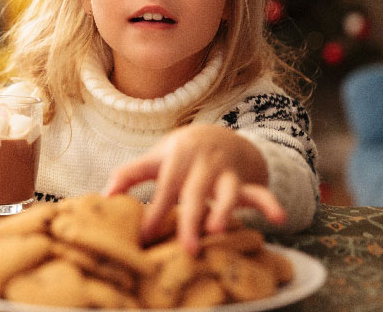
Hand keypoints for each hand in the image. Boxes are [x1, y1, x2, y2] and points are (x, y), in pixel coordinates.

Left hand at [104, 124, 286, 253]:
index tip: (144, 237)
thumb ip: (131, 173)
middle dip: (190, 220)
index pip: (165, 186)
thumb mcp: (156, 157)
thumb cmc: (180, 153)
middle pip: (195, 193)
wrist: (219, 134)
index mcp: (177, 157)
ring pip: (228, 192)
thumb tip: (103, 196)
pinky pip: (261, 192)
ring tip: (219, 230)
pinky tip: (279, 219)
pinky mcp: (246, 181)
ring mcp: (226, 172)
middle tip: (185, 249)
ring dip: (226, 209)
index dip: (155, 211)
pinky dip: (270, 204)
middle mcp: (203, 164)